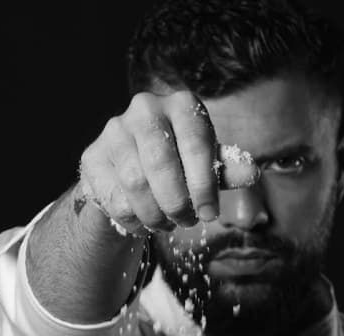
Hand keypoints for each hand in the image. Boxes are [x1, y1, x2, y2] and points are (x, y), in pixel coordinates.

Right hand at [78, 91, 259, 233]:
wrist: (133, 174)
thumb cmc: (180, 167)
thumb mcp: (208, 167)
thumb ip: (227, 169)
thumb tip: (252, 172)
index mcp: (182, 105)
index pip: (196, 145)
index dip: (204, 186)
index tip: (210, 214)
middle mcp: (145, 108)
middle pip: (161, 165)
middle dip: (178, 203)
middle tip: (188, 221)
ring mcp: (114, 131)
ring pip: (135, 184)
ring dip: (157, 214)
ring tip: (168, 222)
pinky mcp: (92, 157)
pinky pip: (115, 199)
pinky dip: (135, 220)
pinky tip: (145, 220)